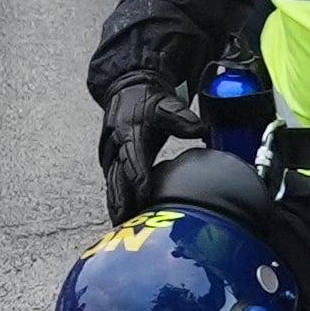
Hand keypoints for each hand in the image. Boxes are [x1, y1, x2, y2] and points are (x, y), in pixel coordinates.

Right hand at [100, 80, 190, 217]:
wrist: (126, 88)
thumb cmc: (148, 99)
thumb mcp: (166, 103)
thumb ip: (181, 117)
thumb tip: (200, 129)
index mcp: (129, 131)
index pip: (132, 156)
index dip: (137, 174)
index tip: (143, 192)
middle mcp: (115, 144)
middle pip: (117, 175)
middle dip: (120, 197)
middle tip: (125, 218)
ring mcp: (110, 152)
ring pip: (111, 181)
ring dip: (115, 201)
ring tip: (119, 222)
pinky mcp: (110, 159)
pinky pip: (111, 181)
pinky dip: (114, 197)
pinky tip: (119, 214)